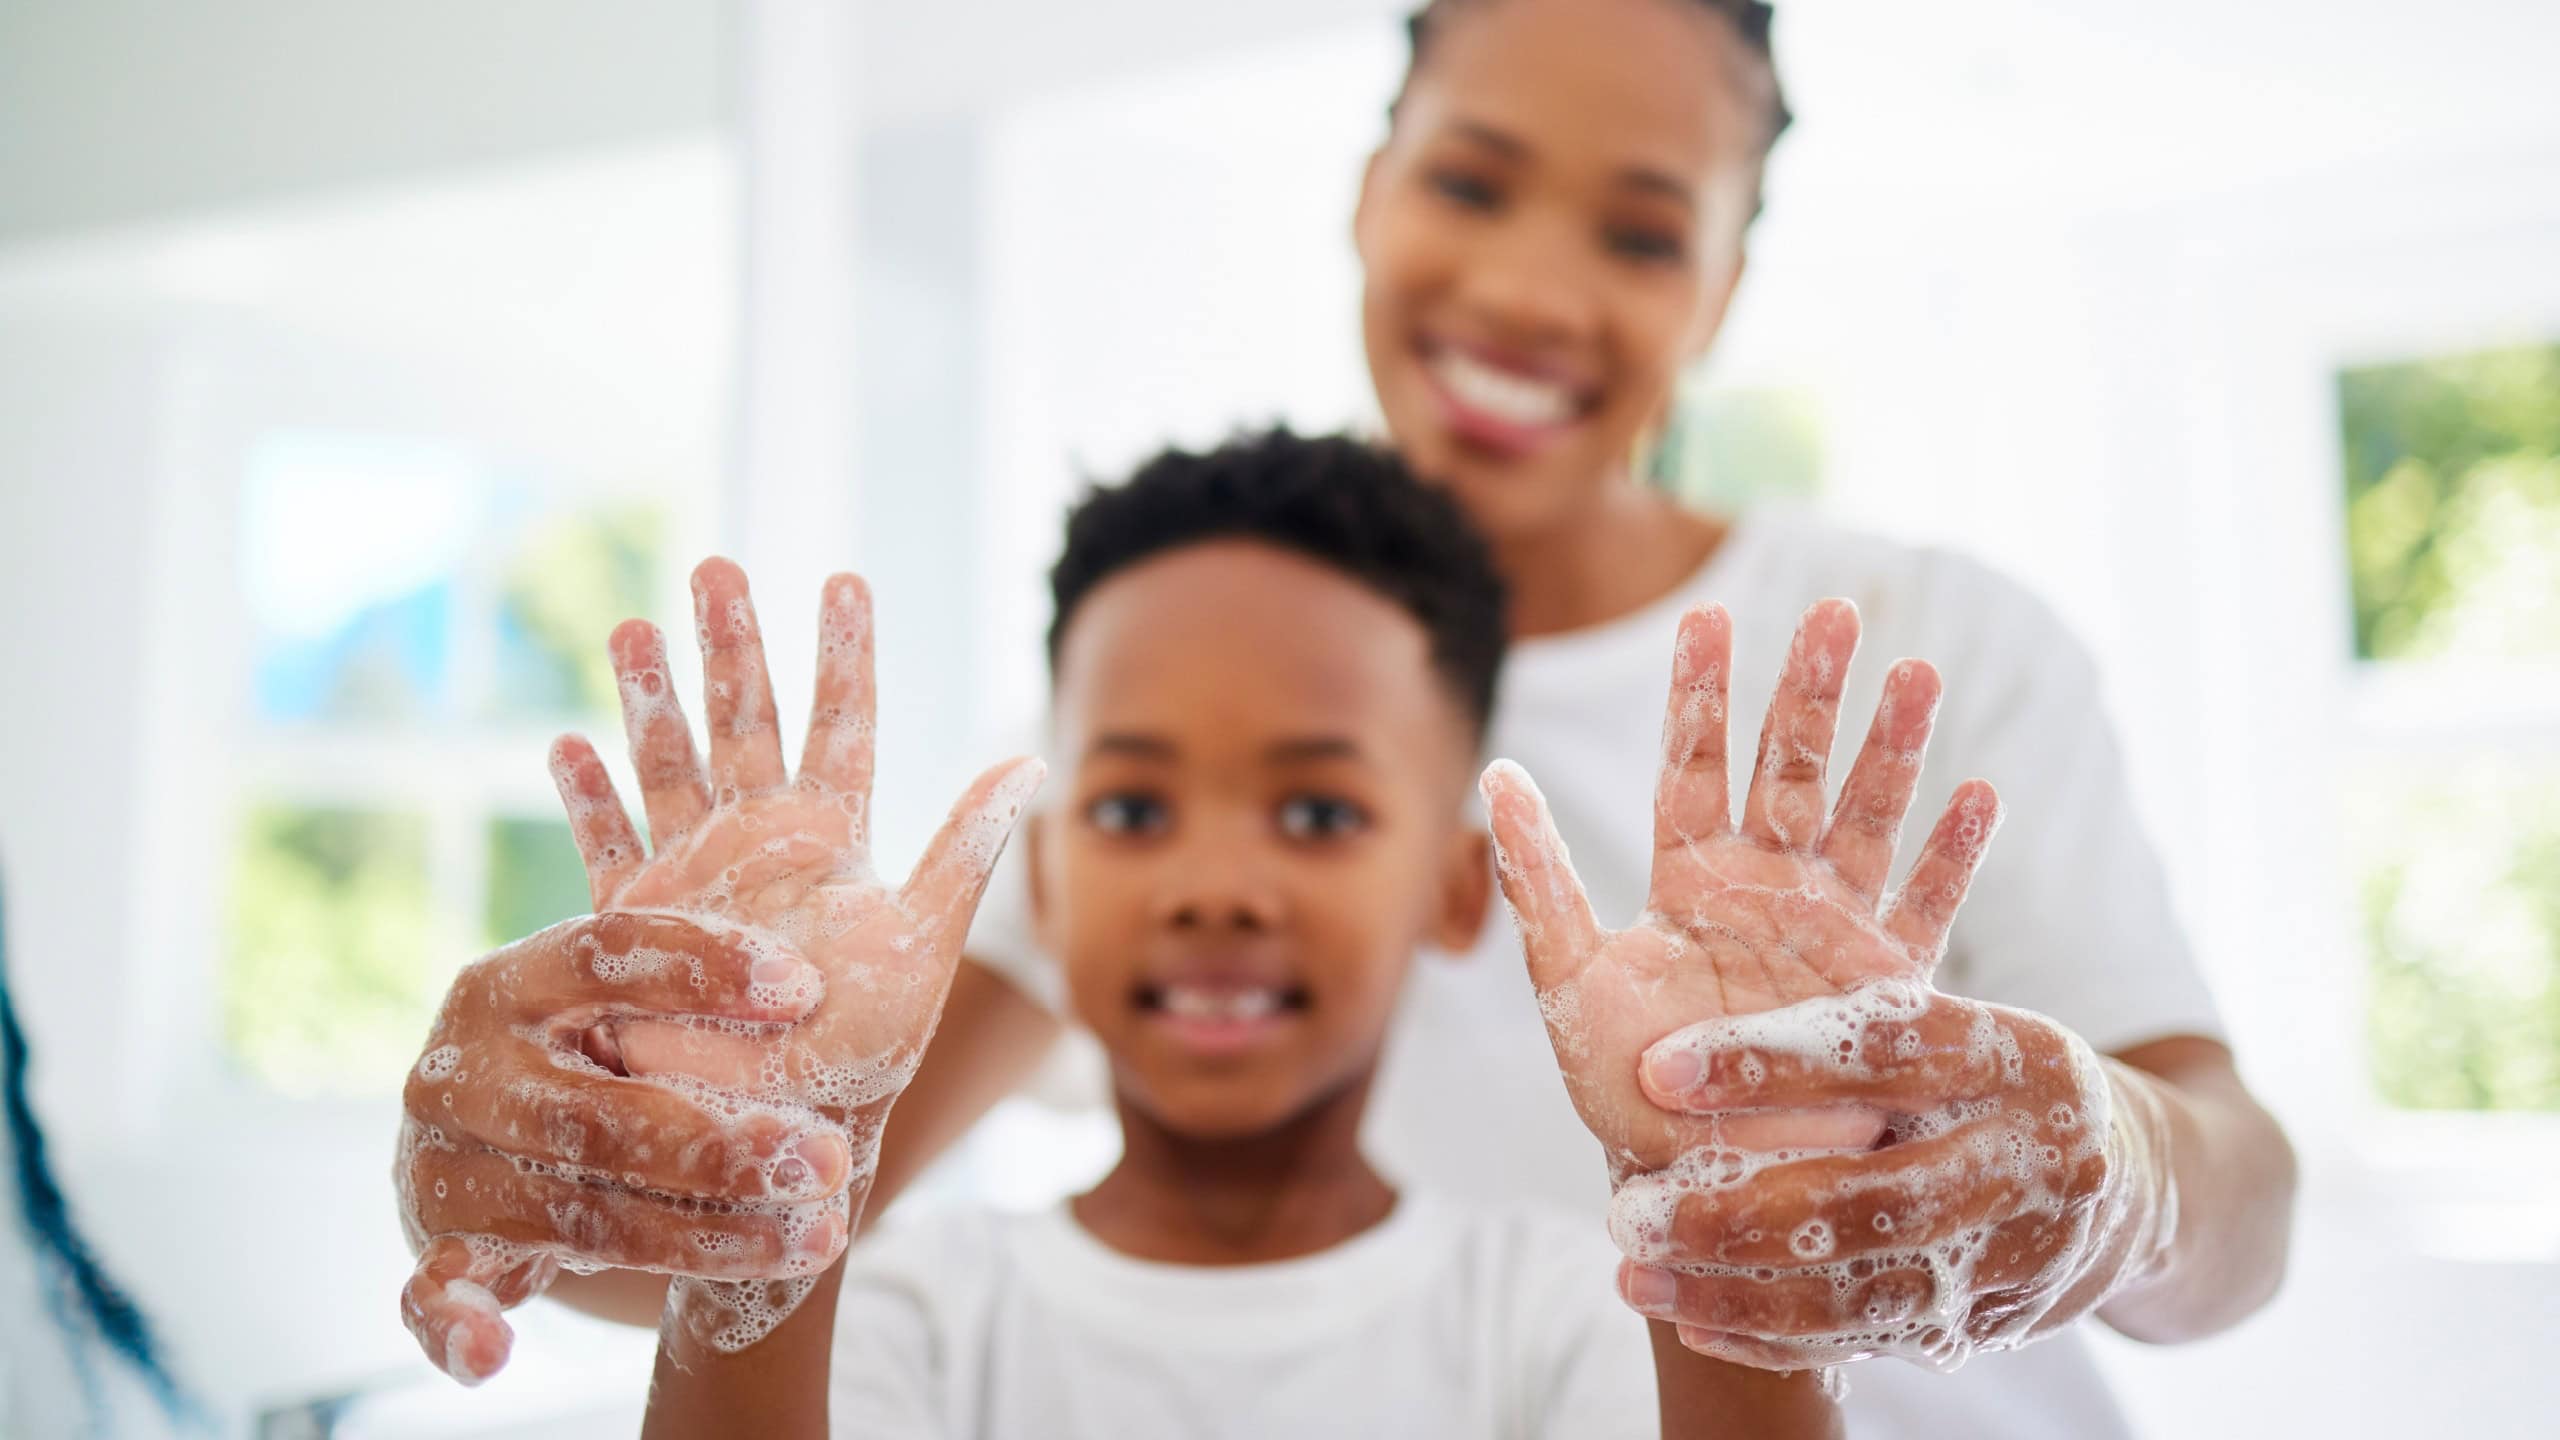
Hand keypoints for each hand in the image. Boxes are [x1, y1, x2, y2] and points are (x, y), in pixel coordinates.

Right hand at [395, 911, 852, 1384]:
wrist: (482, 1143)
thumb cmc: (592, 1053)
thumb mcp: (624, 996)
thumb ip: (704, 965)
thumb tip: (887, 885)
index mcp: (511, 982)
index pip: (606, 954)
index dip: (704, 969)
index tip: (806, 989)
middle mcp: (463, 1070)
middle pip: (603, 1112)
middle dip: (724, 1144)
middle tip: (826, 1159)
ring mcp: (442, 1164)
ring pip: (577, 1212)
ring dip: (696, 1237)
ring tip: (811, 1239)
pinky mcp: (438, 1250)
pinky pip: (436, 1298)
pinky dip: (459, 1326)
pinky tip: (496, 1355)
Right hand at [552, 558, 1042, 1352]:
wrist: (786, 1131)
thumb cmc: (864, 1051)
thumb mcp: (927, 941)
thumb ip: (970, 849)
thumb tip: (1032, 759)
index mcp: (831, 837)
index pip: (843, 723)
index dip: (844, 653)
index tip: (844, 579)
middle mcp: (761, 843)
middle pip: (745, 721)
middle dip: (730, 646)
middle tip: (715, 567)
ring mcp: (699, 877)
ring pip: (670, 764)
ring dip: (651, 698)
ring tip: (633, 625)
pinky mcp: (643, 925)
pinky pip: (608, 849)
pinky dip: (588, 800)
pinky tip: (568, 743)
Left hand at [1481, 600, 2001, 1175]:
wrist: (1702, 1187)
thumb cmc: (1628, 1090)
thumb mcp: (1568, 983)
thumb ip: (1536, 882)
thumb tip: (1495, 773)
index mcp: (1690, 878)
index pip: (1694, 763)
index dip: (1701, 692)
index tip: (1706, 614)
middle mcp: (1766, 888)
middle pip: (1791, 768)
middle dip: (1811, 691)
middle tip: (1832, 611)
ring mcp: (1831, 930)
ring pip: (1867, 818)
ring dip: (1892, 748)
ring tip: (1916, 672)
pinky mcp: (1884, 988)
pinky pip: (1928, 912)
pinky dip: (1953, 858)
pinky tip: (1981, 793)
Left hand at [1616, 992, 2177, 1371]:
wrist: (2123, 1180)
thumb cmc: (1985, 1078)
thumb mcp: (1949, 1024)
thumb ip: (1846, 1028)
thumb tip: (1688, 1042)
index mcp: (2010, 1055)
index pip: (1881, 1051)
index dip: (1767, 1062)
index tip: (1657, 1072)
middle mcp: (2026, 1158)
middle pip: (1869, 1196)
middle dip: (1734, 1213)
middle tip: (1629, 1211)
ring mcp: (2016, 1254)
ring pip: (1862, 1287)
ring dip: (1736, 1291)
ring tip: (1635, 1274)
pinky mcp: (1991, 1322)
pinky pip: (1870, 1337)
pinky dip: (1775, 1335)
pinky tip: (1693, 1318)